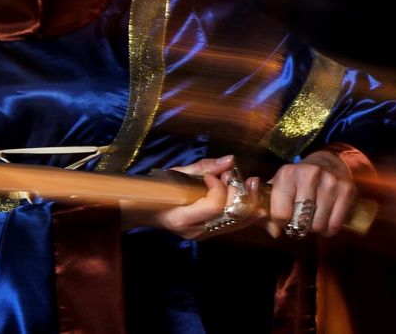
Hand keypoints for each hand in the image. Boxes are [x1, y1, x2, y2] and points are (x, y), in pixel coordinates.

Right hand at [121, 155, 263, 239]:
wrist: (142, 211)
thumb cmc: (155, 190)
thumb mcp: (176, 174)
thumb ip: (203, 168)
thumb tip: (230, 160)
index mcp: (182, 217)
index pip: (213, 206)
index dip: (219, 188)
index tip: (212, 175)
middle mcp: (195, 231)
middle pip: (230, 217)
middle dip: (242, 195)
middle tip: (245, 178)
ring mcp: (203, 235)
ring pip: (237, 223)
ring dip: (249, 203)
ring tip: (253, 184)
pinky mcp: (208, 234)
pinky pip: (232, 224)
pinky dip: (244, 210)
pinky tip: (251, 197)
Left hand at [266, 150, 356, 237]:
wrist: (326, 163)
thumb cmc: (297, 179)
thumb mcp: (278, 186)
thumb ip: (268, 208)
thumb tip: (273, 232)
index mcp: (287, 174)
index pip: (280, 213)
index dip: (281, 222)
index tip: (284, 219)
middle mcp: (309, 175)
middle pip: (301, 220)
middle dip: (298, 226)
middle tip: (299, 221)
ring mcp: (330, 182)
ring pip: (318, 224)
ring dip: (314, 228)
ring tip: (312, 219)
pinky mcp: (347, 190)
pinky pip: (335, 224)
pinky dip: (328, 229)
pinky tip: (324, 222)